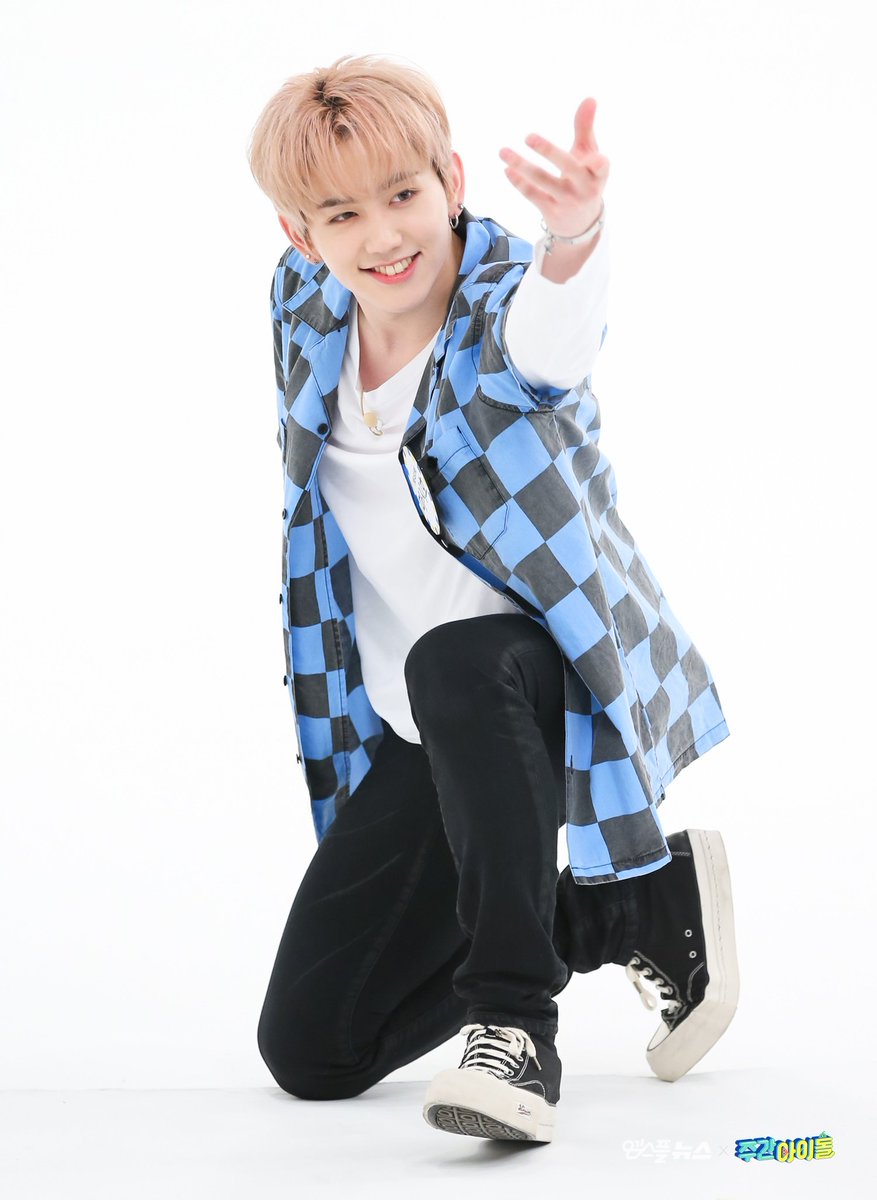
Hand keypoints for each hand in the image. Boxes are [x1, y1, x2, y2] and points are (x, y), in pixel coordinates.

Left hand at [499, 98, 608, 237]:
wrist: (580, 223)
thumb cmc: (585, 178)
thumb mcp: (589, 154)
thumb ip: (586, 127)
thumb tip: (590, 98)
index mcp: (597, 173)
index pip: (601, 166)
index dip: (599, 163)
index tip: (596, 158)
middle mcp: (583, 188)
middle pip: (567, 167)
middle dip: (548, 151)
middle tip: (528, 136)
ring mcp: (566, 201)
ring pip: (542, 180)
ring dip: (521, 165)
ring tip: (502, 151)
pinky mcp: (551, 211)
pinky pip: (533, 195)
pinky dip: (519, 182)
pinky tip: (507, 169)